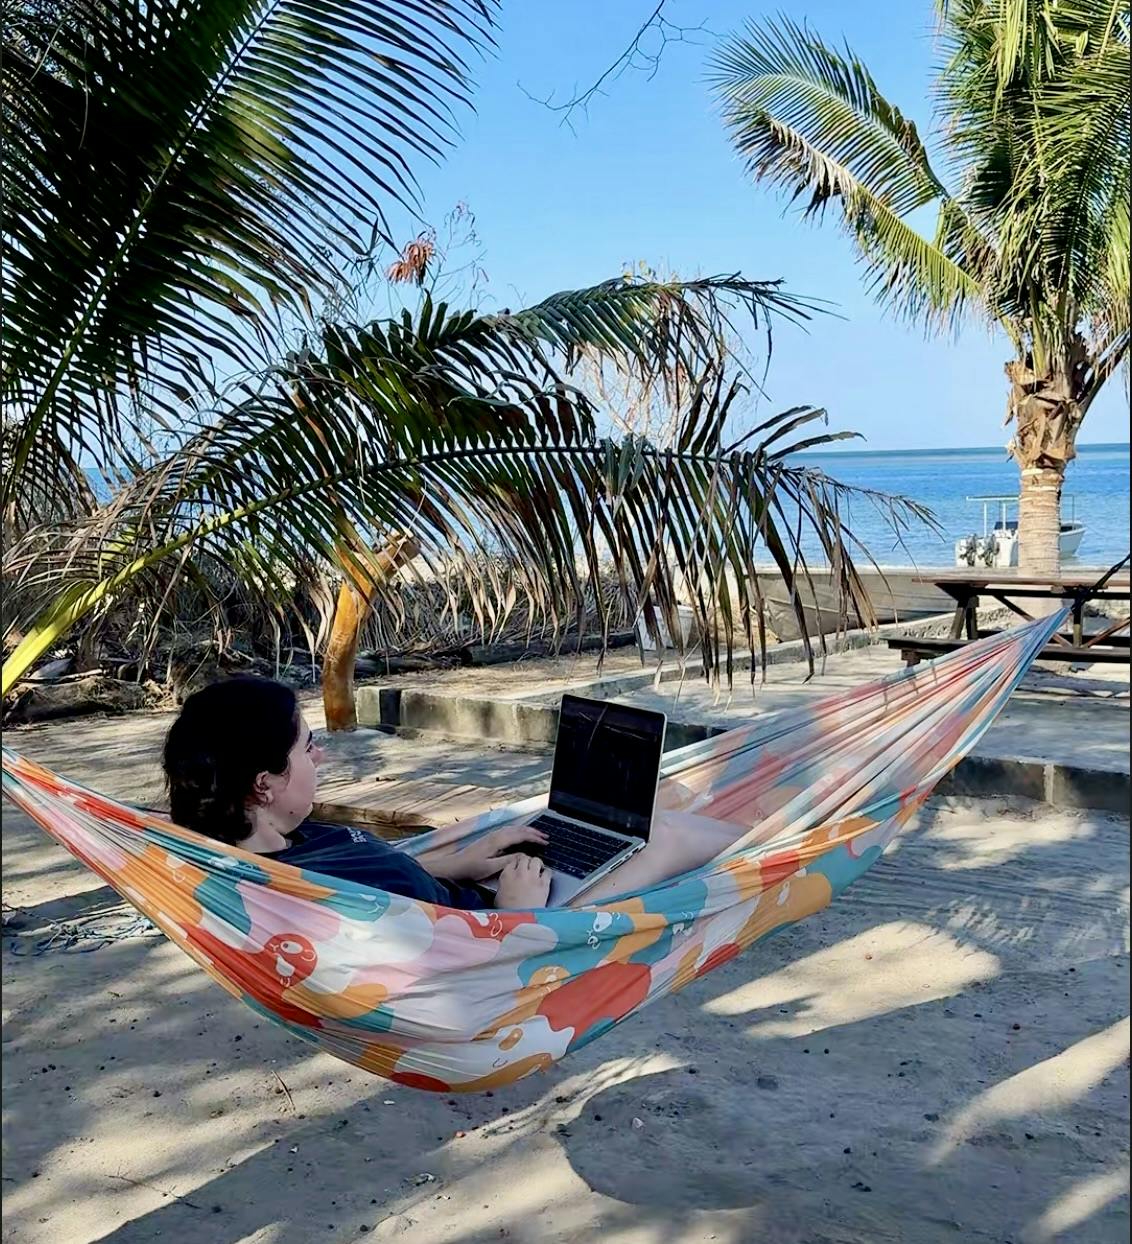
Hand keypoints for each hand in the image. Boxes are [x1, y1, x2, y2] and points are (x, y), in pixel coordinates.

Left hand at [422, 823, 548, 882]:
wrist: (454, 865)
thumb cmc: (471, 868)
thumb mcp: (491, 867)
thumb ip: (509, 861)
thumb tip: (524, 855)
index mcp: (497, 840)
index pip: (520, 835)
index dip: (534, 838)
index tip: (545, 842)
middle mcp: (496, 834)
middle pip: (518, 829)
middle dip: (533, 832)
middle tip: (546, 837)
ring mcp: (492, 835)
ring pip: (513, 828)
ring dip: (526, 831)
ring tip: (537, 835)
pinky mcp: (490, 838)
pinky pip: (508, 831)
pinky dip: (519, 832)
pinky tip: (521, 836)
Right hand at [493, 854, 550, 908]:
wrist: (520, 921)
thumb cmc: (508, 913)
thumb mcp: (498, 897)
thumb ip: (503, 885)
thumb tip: (507, 884)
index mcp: (506, 875)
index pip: (512, 861)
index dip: (517, 863)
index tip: (518, 866)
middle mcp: (520, 873)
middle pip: (524, 858)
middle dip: (527, 861)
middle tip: (528, 866)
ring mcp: (532, 877)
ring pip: (536, 861)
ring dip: (537, 864)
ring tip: (537, 868)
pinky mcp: (544, 884)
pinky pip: (548, 871)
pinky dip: (547, 873)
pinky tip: (545, 877)